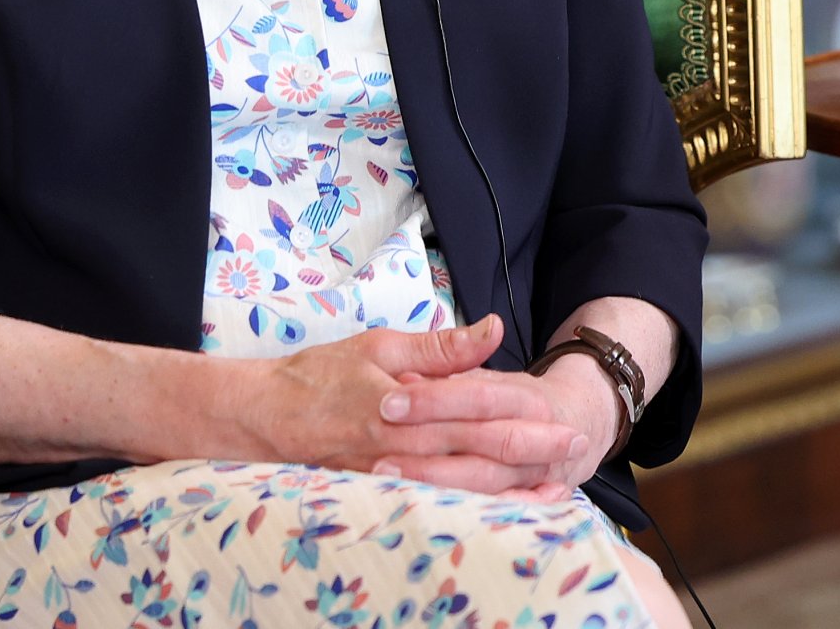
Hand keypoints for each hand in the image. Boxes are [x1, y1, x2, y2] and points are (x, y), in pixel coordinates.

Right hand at [246, 314, 588, 496]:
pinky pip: (441, 505)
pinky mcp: (387, 495)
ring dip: (514, 487)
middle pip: (479, 450)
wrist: (265, 419)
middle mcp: (404, 443)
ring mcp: (395, 476)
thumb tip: (491, 330)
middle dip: (531, 450)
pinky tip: (504, 509)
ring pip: (466, 485)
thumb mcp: (378, 346)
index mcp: (404, 401)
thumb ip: (438, 346)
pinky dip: (479, 509)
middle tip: (574, 448)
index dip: (519, 409)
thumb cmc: (320, 377)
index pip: (474, 404)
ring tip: (554, 488)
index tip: (557, 412)